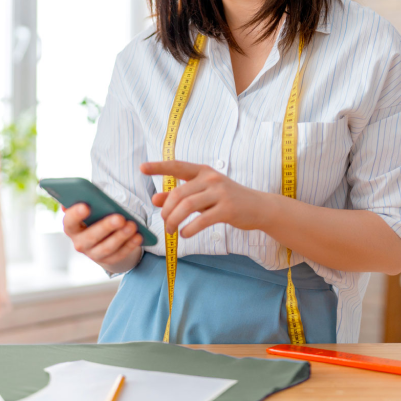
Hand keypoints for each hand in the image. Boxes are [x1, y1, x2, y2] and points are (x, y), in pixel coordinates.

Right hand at [62, 203, 142, 269]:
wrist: (102, 237)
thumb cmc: (95, 216)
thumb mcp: (90, 207)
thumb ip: (86, 200)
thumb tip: (83, 194)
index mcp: (72, 227)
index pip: (69, 222)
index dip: (76, 215)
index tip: (86, 206)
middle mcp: (80, 243)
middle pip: (91, 236)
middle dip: (106, 226)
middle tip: (120, 218)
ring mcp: (93, 254)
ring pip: (107, 247)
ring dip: (121, 236)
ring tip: (132, 225)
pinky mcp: (108, 260)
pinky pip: (119, 254)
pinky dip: (130, 245)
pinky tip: (138, 236)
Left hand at [140, 160, 270, 237]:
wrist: (259, 207)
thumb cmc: (227, 200)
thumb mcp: (203, 194)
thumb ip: (180, 196)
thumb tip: (155, 199)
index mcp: (204, 171)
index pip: (177, 166)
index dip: (159, 166)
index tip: (142, 168)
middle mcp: (211, 179)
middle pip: (179, 194)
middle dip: (167, 211)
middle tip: (164, 223)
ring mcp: (220, 193)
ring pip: (187, 206)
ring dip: (174, 221)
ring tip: (171, 230)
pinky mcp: (228, 209)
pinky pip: (202, 220)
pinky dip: (189, 229)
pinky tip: (185, 234)